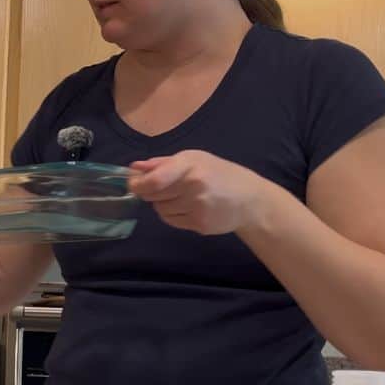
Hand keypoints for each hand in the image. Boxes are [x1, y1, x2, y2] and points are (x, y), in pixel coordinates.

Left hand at [127, 150, 270, 234]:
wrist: (250, 199)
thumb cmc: (219, 173)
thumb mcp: (194, 159)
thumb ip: (163, 163)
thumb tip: (135, 167)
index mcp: (191, 166)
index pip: (155, 180)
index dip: (138, 185)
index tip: (134, 184)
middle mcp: (194, 186)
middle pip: (153, 196)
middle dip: (150, 192)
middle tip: (163, 188)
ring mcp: (197, 208)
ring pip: (160, 210)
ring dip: (163, 204)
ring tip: (181, 196)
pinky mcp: (199, 224)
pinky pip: (171, 221)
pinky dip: (173, 215)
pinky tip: (188, 207)